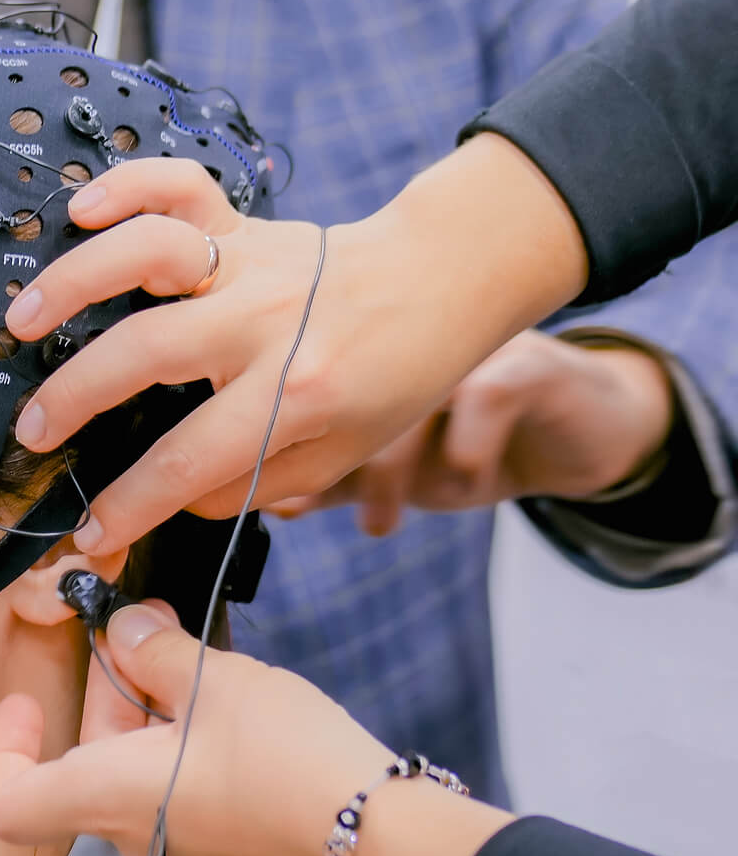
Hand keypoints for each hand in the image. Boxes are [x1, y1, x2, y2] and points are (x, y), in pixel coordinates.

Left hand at [0, 604, 396, 855]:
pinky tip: (221, 695)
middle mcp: (138, 834)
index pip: (13, 802)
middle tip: (139, 631)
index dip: (6, 748)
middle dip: (108, 689)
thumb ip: (157, 651)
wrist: (382, 835)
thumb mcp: (217, 682)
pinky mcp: (223, 846)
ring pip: (136, 768)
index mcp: (114, 798)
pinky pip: (179, 786)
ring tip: (187, 650)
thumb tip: (125, 629)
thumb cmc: (292, 765)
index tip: (26, 701)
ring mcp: (182, 847)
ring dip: (151, 706)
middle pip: (86, 761)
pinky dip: (184, 738)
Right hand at [5, 135, 587, 555]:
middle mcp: (266, 321)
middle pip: (148, 352)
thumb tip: (172, 496)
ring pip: (150, 253)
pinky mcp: (243, 223)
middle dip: (76, 398)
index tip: (90, 530)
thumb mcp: (335, 456)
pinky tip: (81, 209)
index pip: (190, 459)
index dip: (130, 504)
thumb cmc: (386, 379)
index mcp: (294, 392)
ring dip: (75, 283)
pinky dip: (127, 186)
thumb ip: (252, 484)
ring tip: (23, 319)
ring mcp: (250, 262)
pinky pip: (179, 187)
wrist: (438, 283)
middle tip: (32, 432)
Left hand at [269, 330, 674, 534]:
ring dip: (388, 472)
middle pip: (340, 388)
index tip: (274, 499)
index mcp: (366, 347)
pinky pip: (483, 399)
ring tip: (380, 521)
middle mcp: (407, 334)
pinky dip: (467, 454)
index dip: (279, 441)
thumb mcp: (393, 464)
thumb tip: (273, 505)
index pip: (303, 385)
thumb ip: (333, 480)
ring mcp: (466, 341)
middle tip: (336, 516)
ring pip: (405, 396)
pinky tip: (464, 483)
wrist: (582, 428)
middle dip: (327, 461)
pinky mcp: (526, 361)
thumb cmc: (473, 439)